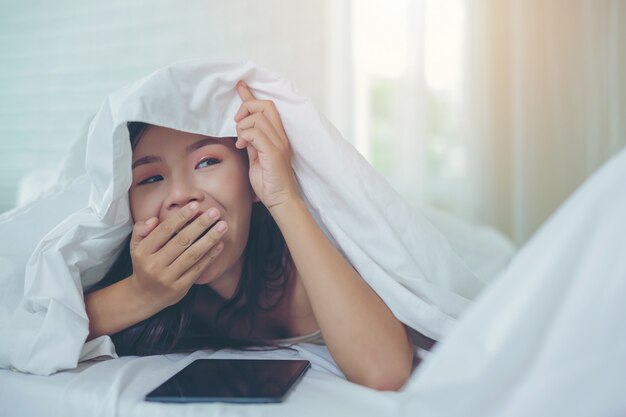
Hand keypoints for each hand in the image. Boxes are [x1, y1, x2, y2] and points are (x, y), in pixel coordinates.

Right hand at [128, 202, 226, 308]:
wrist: (145, 296)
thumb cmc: (144, 263)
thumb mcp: (136, 246)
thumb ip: (141, 230)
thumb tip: (154, 219)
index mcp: (143, 251)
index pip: (165, 230)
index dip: (181, 216)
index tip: (196, 205)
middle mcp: (155, 265)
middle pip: (182, 241)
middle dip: (200, 225)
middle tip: (214, 212)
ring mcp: (168, 277)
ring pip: (193, 255)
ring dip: (210, 238)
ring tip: (222, 226)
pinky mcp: (181, 287)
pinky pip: (198, 268)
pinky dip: (210, 255)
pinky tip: (220, 244)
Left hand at [234, 80, 299, 209]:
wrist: (281, 200)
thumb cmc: (269, 183)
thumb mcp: (256, 158)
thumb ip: (252, 143)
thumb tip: (243, 132)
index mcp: (277, 136)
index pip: (267, 108)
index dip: (251, 95)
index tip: (240, 85)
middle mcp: (280, 136)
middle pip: (265, 105)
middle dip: (246, 108)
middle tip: (238, 123)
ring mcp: (278, 143)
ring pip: (257, 118)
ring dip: (242, 127)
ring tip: (240, 141)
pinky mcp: (273, 152)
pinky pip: (255, 133)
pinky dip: (244, 136)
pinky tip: (242, 146)